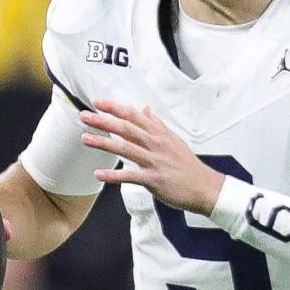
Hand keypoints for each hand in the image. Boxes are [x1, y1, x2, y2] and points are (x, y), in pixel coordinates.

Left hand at [81, 98, 224, 214]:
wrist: (204, 187)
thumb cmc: (189, 166)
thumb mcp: (174, 140)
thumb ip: (158, 125)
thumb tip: (146, 110)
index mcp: (159, 134)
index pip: (134, 116)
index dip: (114, 108)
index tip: (98, 102)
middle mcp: (155, 145)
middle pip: (126, 129)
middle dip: (103, 121)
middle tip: (84, 116)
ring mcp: (154, 162)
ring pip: (125, 149)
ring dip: (103, 143)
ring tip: (86, 139)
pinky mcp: (154, 180)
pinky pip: (130, 176)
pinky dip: (113, 176)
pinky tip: (99, 175)